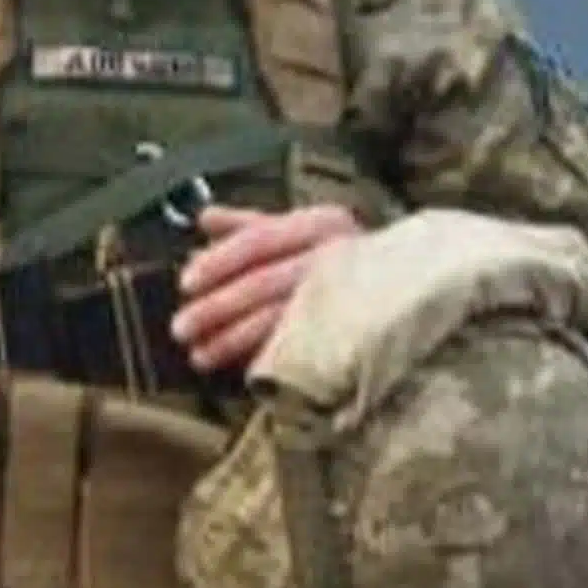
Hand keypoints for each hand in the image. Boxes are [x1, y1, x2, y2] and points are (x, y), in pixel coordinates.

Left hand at [171, 203, 362, 374]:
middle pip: (263, 281)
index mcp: (321, 224)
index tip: (186, 282)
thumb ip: (250, 225)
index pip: (259, 240)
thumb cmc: (341, 258)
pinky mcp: (348, 336)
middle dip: (217, 307)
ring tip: (200, 354)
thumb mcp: (300, 231)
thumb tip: (205, 219)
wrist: (405, 290)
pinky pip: (298, 348)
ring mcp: (345, 298)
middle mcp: (336, 257)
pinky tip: (240, 369)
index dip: (218, 261)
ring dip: (232, 339)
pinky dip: (264, 359)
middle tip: (181, 327)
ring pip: (278, 319)